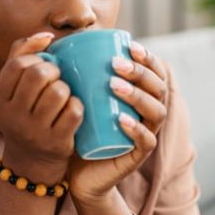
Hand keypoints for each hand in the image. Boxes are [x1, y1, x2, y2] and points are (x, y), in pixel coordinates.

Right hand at [0, 32, 83, 183]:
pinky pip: (74, 111)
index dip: (35, 57)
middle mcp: (12, 117)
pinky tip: (73, 109)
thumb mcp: (12, 92)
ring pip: (58, 92)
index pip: (17, 65)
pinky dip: (77, 105)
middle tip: (57, 77)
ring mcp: (34, 132)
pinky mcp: (56, 143)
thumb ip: (20, 56)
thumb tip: (45, 35)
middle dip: (53, 70)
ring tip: (64, 94)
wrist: (31, 163)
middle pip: (38, 75)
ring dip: (66, 88)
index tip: (44, 64)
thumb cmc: (25, 116)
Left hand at [67, 41, 168, 204]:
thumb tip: (56, 42)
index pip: (155, 72)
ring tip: (114, 86)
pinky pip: (146, 141)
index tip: (129, 45)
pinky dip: (137, 129)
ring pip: (156, 111)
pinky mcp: (138, 155)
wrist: (77, 172)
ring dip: (138, 96)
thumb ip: (76, 75)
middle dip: (140, 72)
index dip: (148, 58)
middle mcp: (149, 113)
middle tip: (116, 64)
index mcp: (141, 96)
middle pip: (158, 88)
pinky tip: (122, 120)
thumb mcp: (80, 98)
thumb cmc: (80, 128)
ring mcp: (146, 134)